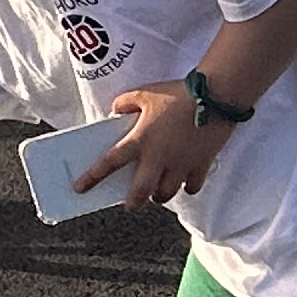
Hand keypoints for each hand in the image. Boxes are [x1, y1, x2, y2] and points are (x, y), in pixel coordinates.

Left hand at [77, 83, 228, 208]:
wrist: (216, 96)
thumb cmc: (179, 94)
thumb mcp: (146, 92)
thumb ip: (126, 102)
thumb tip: (117, 111)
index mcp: (141, 141)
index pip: (110, 163)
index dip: (92, 177)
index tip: (80, 189)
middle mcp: (159, 158)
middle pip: (141, 192)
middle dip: (134, 202)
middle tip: (130, 204)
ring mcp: (181, 165)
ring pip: (166, 193)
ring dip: (159, 195)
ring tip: (158, 191)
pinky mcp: (201, 165)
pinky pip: (192, 186)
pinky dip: (187, 187)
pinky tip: (185, 181)